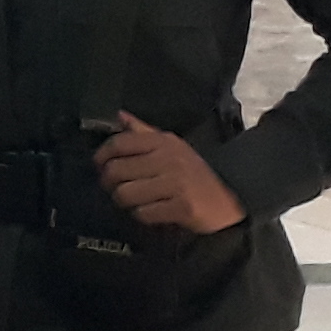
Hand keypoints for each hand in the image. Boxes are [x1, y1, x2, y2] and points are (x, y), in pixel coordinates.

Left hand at [94, 112, 242, 234]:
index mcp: (164, 142)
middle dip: (110, 183)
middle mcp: (168, 159)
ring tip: (136, 201)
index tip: (99, 166)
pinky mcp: (182, 207)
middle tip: (116, 188)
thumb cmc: (194, 173)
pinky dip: (143, 215)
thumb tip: (119, 116)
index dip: (101, 156)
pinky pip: (143, 213)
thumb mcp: (172, 146)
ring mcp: (176, 183)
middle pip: (116, 171)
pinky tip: (152, 211)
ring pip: (125, 194)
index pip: (119, 143)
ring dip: (125, 201)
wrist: (231, 198)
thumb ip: (143, 132)